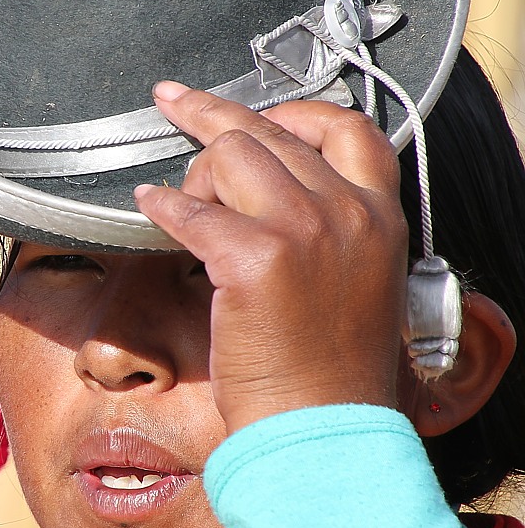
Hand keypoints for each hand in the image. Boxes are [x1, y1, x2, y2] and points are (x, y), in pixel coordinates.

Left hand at [134, 82, 407, 432]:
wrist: (323, 428)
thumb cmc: (329, 370)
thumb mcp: (357, 282)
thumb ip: (333, 229)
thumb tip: (275, 191)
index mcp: (379, 217)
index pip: (346, 129)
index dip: (293, 110)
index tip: (254, 110)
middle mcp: (347, 212)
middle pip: (269, 133)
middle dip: (209, 112)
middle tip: (171, 99)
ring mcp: (303, 230)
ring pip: (228, 154)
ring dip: (194, 173)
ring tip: (183, 204)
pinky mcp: (253, 257)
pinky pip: (189, 208)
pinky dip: (161, 204)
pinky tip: (147, 205)